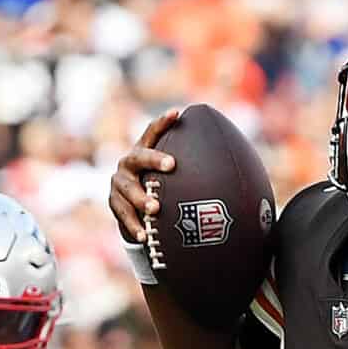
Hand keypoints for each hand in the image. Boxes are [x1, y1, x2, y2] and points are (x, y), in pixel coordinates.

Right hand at [107, 109, 181, 244]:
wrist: (132, 207)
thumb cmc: (158, 186)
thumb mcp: (170, 174)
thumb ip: (189, 168)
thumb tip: (234, 171)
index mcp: (143, 151)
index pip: (152, 132)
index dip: (163, 122)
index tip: (177, 113)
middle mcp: (128, 163)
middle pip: (139, 157)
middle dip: (154, 159)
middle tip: (171, 165)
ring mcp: (119, 183)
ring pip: (127, 189)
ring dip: (141, 198)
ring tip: (155, 208)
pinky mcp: (114, 203)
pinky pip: (123, 214)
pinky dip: (134, 225)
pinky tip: (145, 235)